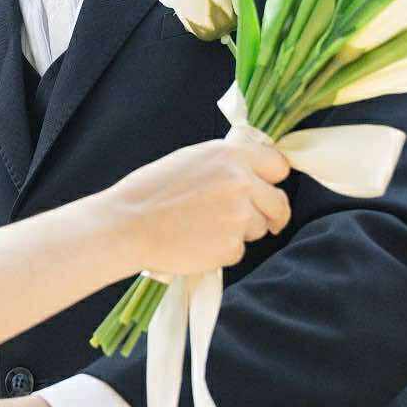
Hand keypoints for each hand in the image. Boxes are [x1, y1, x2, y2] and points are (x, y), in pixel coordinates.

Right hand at [106, 137, 290, 275]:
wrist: (128, 225)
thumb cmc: (150, 192)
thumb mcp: (191, 159)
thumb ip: (226, 163)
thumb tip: (252, 172)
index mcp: (231, 155)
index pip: (278, 166)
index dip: (272, 180)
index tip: (267, 189)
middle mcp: (241, 183)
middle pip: (278, 202)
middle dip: (268, 213)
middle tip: (253, 220)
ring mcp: (239, 217)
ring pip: (259, 228)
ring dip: (240, 232)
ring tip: (204, 228)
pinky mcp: (231, 247)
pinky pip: (238, 251)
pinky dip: (222, 251)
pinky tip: (196, 243)